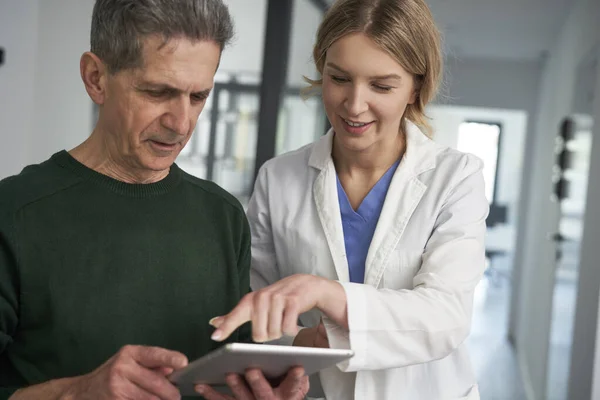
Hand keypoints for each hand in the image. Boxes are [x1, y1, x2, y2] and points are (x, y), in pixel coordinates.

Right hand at [60, 345, 186, 399]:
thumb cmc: (113, 375)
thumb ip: (151, 365)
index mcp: (130, 353)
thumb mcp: (129, 363)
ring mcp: (117, 386)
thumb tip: (172, 370)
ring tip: (162, 399)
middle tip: (176, 396)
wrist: (82, 392)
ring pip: (150, 399)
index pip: (154, 354)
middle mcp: (122, 367)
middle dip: (170, 392)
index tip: (184, 363)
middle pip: (156, 383)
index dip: (170, 358)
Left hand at [195, 367, 308, 399]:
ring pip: (242, 397)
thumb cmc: (283, 390)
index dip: (295, 377)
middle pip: (263, 393)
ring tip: (229, 374)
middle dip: (257, 381)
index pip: (293, 386)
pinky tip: (201, 386)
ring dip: (235, 386)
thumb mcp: (294, 382)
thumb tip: (297, 359)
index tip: (297, 367)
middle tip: (252, 370)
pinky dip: (211, 394)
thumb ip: (294, 373)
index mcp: (286, 395)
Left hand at [209, 274, 344, 342]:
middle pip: (259, 336)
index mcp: (251, 300)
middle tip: (275, 322)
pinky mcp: (292, 302)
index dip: (226, 327)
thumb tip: (213, 323)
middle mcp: (261, 298)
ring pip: (274, 333)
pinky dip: (292, 329)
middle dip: (268, 335)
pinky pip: (287, 328)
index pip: (236, 315)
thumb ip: (235, 315)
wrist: (306, 284)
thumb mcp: (255, 304)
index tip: (215, 337)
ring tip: (284, 319)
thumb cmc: (279, 297)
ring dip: (281, 332)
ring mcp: (277, 299)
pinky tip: (293, 321)